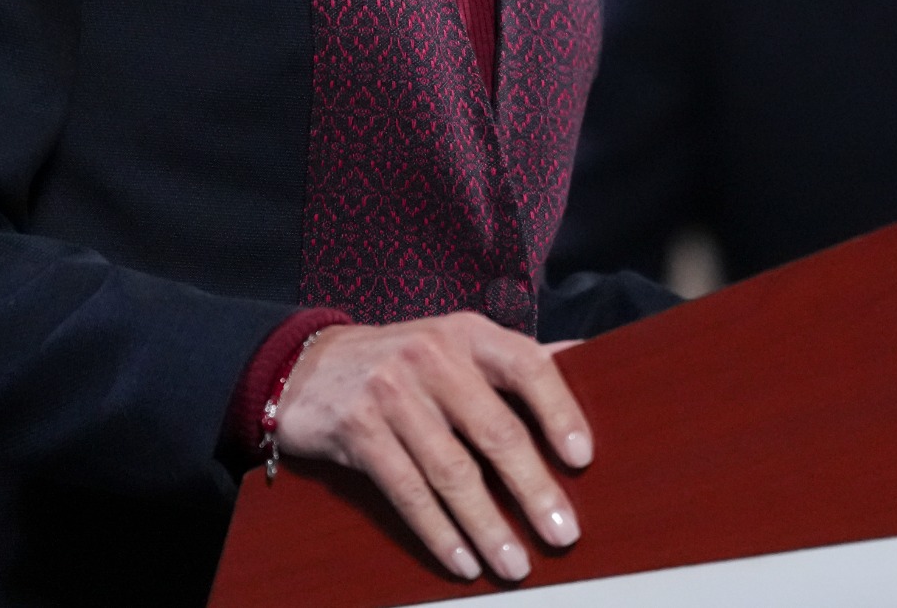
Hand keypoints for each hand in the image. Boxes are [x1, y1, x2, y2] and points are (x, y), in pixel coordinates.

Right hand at [272, 313, 592, 582]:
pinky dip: (439, 532)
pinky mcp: (358, 429)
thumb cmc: (401, 362)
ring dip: (487, 525)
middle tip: (562, 533)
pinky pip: (408, 492)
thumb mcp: (454, 344)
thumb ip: (512, 358)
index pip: (527, 365)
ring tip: (515, 562)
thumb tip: (589, 358)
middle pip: (494, 429)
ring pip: (452, 471)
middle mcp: (432, 357)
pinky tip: (463, 560)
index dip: (559, 411)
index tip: (583, 458)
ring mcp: (392, 392)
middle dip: (533, 488)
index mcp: (467, 334)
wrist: (306, 367)